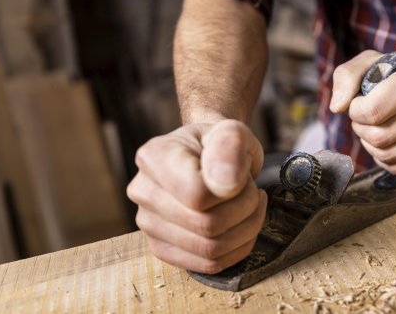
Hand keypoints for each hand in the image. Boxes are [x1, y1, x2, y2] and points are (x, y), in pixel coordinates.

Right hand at [127, 120, 266, 273]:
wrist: (211, 159)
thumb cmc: (221, 146)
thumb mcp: (233, 131)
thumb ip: (230, 144)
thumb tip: (224, 183)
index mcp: (154, 157)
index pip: (196, 194)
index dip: (233, 192)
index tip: (244, 177)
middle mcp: (142, 191)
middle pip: (207, 225)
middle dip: (246, 209)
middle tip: (253, 191)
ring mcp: (148, 224)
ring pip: (210, 249)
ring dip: (246, 229)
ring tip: (250, 206)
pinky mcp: (162, 248)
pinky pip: (209, 265)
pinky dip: (237, 248)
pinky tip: (242, 225)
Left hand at [330, 50, 395, 174]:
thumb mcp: (372, 63)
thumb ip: (346, 77)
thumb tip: (337, 107)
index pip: (372, 111)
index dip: (355, 111)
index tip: (358, 104)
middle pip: (378, 137)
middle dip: (361, 129)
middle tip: (364, 119)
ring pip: (386, 155)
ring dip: (370, 145)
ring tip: (376, 128)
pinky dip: (385, 159)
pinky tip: (390, 142)